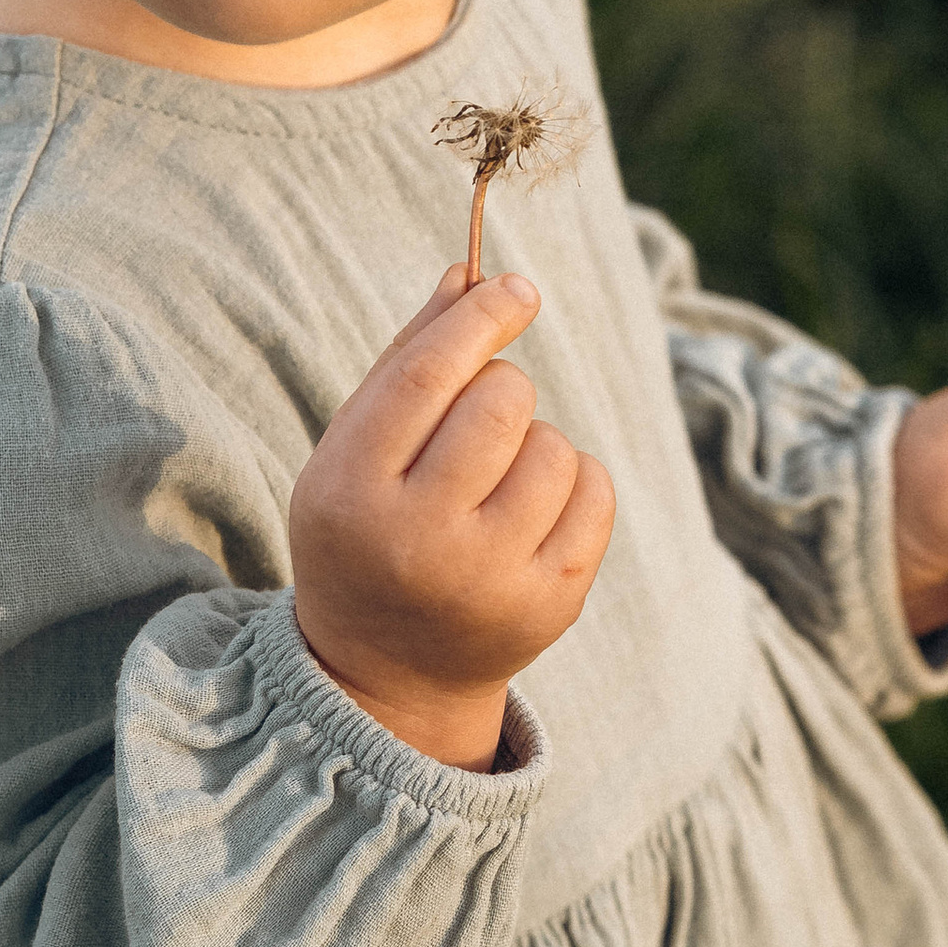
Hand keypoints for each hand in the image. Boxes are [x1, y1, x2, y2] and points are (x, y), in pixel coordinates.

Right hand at [290, 266, 615, 767]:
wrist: (387, 673)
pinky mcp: (550, 605)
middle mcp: (419, 542)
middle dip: (502, 388)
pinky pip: (595, 491)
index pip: (428, 376)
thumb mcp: (353, 451)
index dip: (481, 317)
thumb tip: (469, 273)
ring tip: (496, 483)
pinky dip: (575, 481)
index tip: (517, 288)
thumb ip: (406, 360)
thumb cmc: (368, 531)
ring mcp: (489, 580)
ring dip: (535, 442)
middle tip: (478, 424)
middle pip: (501, 401)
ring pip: (555, 445)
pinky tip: (534, 510)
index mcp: (351, 493)